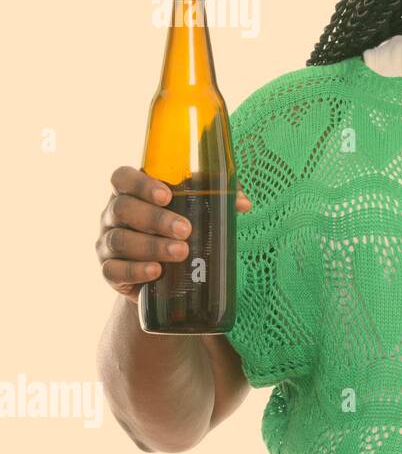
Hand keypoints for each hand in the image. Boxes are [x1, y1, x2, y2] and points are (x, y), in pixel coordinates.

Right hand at [96, 166, 251, 303]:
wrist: (161, 276)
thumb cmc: (178, 231)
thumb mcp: (194, 211)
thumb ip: (215, 198)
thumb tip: (242, 202)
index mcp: (132, 192)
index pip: (122, 177)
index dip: (141, 184)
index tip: (167, 195)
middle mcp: (113, 214)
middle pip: (123, 208)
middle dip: (156, 219)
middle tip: (186, 230)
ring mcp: (107, 243)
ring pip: (119, 240)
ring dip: (151, 246)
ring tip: (181, 253)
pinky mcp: (109, 271)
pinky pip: (113, 270)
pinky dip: (136, 270)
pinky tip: (155, 272)